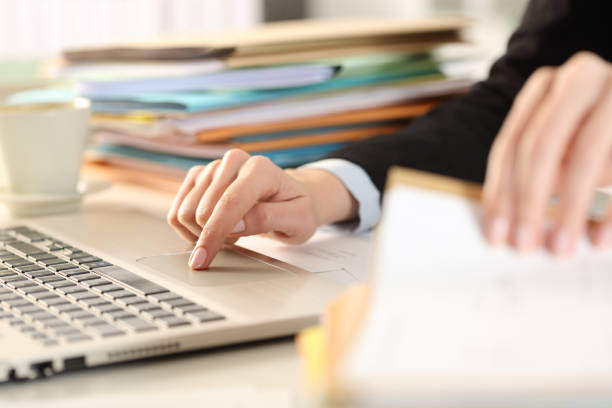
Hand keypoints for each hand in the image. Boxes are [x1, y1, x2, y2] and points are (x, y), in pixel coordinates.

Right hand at [167, 149, 357, 268]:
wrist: (289, 197)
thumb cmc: (296, 209)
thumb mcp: (296, 220)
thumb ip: (268, 219)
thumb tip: (234, 225)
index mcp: (260, 169)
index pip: (229, 203)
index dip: (214, 234)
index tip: (203, 260)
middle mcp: (233, 161)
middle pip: (201, 210)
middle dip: (214, 236)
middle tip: (239, 239)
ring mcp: (213, 167)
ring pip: (185, 211)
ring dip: (202, 233)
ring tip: (230, 232)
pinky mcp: (198, 176)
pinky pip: (177, 210)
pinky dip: (190, 228)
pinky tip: (213, 228)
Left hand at [483, 52, 611, 255]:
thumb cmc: (596, 131)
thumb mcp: (560, 144)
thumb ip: (537, 173)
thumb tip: (510, 224)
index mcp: (546, 86)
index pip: (511, 144)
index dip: (500, 193)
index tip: (496, 234)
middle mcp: (580, 79)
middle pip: (541, 148)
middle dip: (528, 203)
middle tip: (524, 246)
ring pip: (585, 156)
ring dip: (569, 211)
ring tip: (560, 248)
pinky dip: (611, 211)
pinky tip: (599, 239)